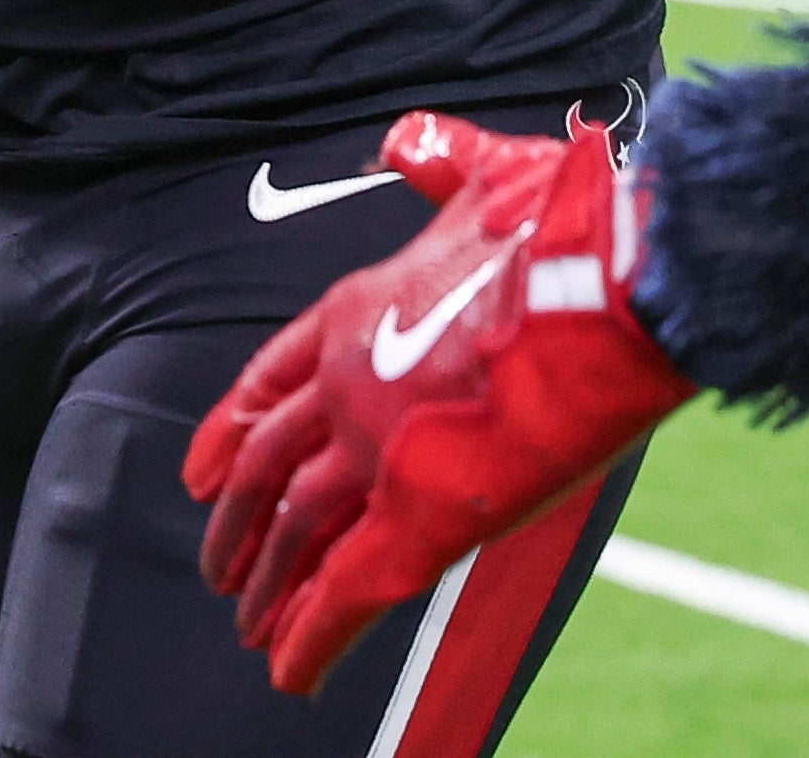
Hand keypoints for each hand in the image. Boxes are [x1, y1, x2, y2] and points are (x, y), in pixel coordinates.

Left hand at [186, 111, 698, 694]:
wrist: (606, 279)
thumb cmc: (563, 223)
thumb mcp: (487, 169)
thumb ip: (439, 159)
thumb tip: (406, 139)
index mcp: (354, 309)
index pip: (267, 381)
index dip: (230, 430)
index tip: (202, 470)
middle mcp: (346, 383)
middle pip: (267, 467)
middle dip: (238, 524)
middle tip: (218, 569)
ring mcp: (377, 451)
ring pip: (296, 532)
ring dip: (268, 585)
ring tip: (247, 624)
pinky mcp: (423, 516)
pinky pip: (350, 591)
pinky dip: (313, 635)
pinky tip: (288, 670)